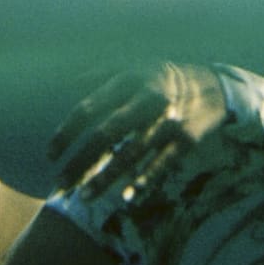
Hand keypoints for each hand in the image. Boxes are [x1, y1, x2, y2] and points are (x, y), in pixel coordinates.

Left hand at [48, 63, 225, 196]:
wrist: (213, 85)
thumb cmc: (160, 78)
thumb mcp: (132, 66)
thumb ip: (99, 73)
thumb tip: (68, 79)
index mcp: (127, 80)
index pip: (88, 108)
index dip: (66, 133)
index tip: (50, 155)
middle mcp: (146, 98)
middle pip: (106, 133)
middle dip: (81, 161)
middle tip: (61, 183)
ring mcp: (168, 119)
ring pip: (132, 153)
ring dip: (106, 177)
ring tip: (85, 197)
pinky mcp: (187, 138)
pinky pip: (162, 165)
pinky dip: (145, 182)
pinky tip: (127, 198)